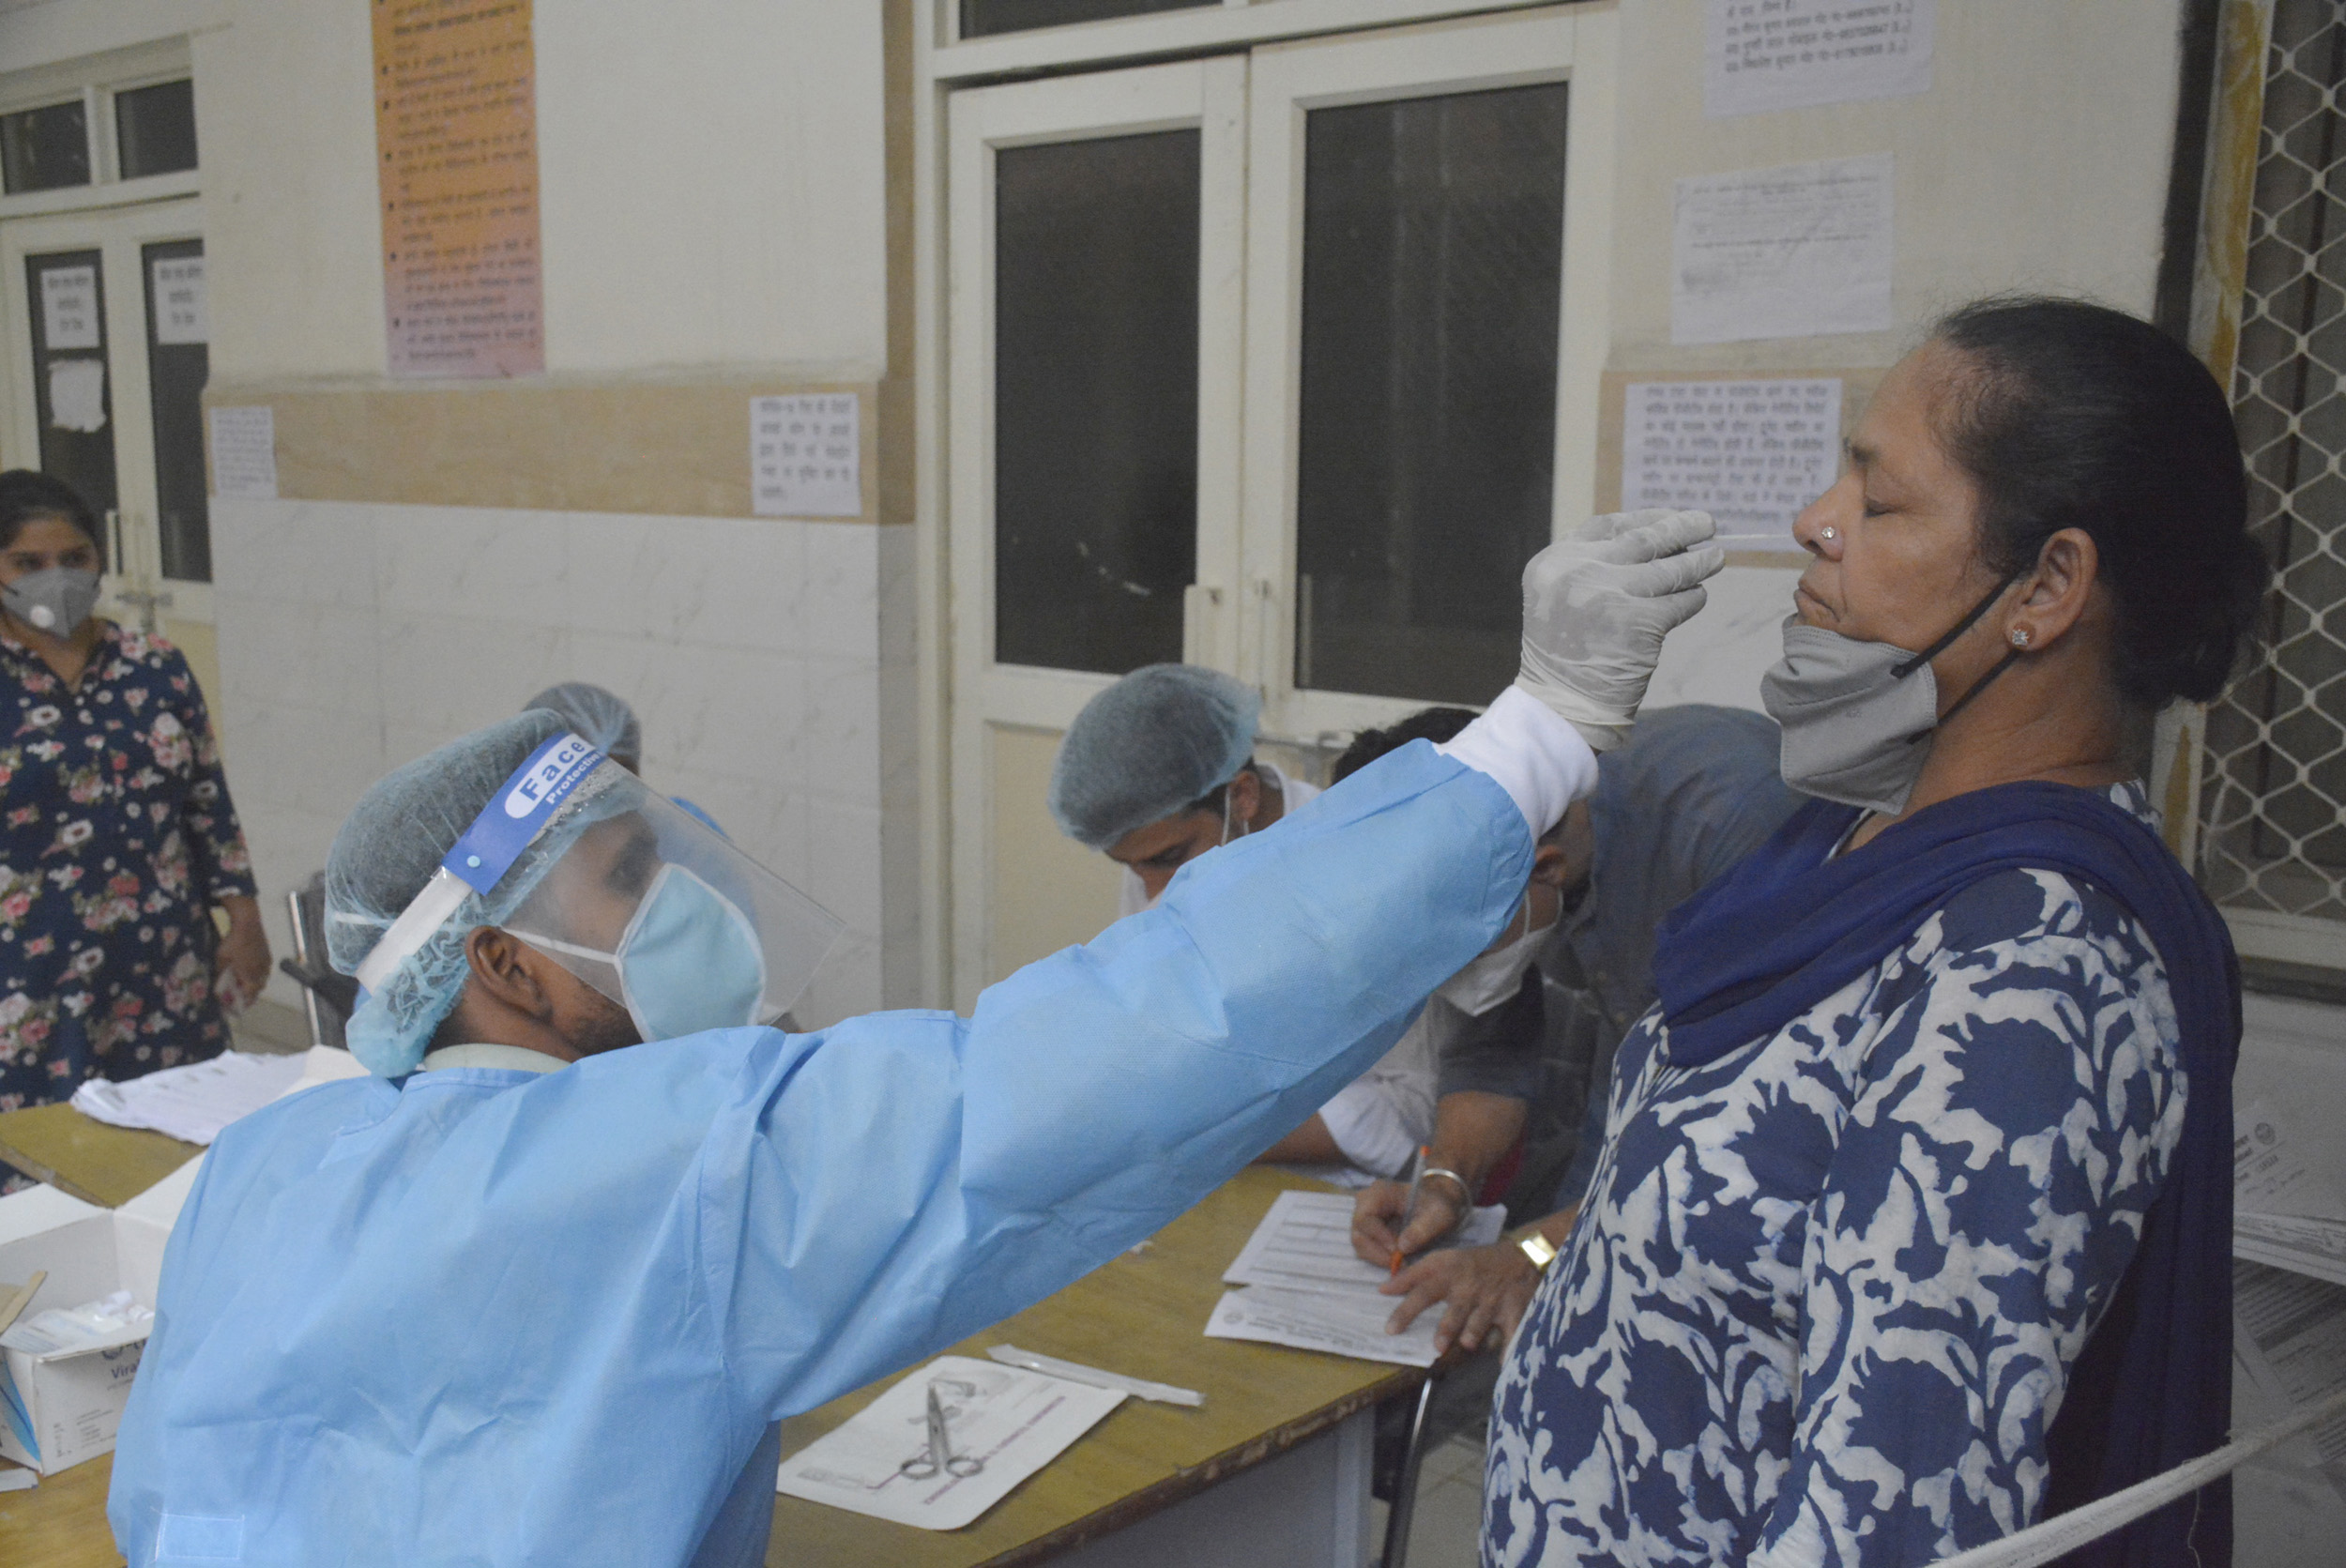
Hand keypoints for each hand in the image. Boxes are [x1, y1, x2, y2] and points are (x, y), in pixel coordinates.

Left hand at [214, 896, 271, 1016]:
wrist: (247, 923)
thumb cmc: (232, 942)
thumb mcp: (221, 960)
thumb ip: (220, 975)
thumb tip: (216, 987)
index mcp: (250, 975)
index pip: (249, 995)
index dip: (243, 1002)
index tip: (236, 1006)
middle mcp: (261, 971)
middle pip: (258, 989)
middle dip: (250, 994)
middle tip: (240, 996)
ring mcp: (266, 963)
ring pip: (263, 979)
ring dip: (255, 984)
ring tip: (245, 983)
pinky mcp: (267, 955)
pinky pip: (265, 970)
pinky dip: (258, 974)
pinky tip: (250, 969)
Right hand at [1351, 1176, 1466, 1265]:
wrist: (1440, 1202)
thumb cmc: (1439, 1204)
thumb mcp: (1440, 1214)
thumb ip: (1424, 1228)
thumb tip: (1402, 1247)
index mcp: (1379, 1192)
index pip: (1365, 1219)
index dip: (1378, 1238)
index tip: (1397, 1252)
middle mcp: (1366, 1203)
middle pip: (1358, 1234)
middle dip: (1377, 1253)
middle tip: (1399, 1265)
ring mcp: (1365, 1217)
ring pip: (1360, 1244)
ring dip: (1378, 1257)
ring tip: (1400, 1264)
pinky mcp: (1369, 1231)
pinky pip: (1366, 1248)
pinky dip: (1379, 1257)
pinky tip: (1397, 1261)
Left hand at [1379, 1242, 1541, 1354]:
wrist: (1520, 1256)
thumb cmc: (1472, 1263)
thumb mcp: (1442, 1260)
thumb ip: (1412, 1276)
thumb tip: (1383, 1290)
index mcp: (1448, 1274)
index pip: (1423, 1292)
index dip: (1406, 1310)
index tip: (1391, 1329)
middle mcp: (1468, 1288)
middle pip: (1454, 1311)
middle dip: (1446, 1328)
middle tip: (1437, 1346)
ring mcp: (1492, 1300)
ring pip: (1480, 1321)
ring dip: (1473, 1333)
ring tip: (1467, 1344)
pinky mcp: (1514, 1310)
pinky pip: (1513, 1331)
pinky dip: (1511, 1347)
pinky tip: (1506, 1361)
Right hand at [1515, 509, 1722, 749]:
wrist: (1561, 706)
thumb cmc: (1564, 654)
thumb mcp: (1559, 597)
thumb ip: (1592, 566)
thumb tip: (1656, 539)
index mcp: (1554, 561)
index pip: (1608, 525)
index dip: (1646, 517)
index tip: (1671, 517)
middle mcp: (1578, 571)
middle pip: (1643, 540)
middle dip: (1681, 529)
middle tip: (1708, 523)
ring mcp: (1609, 595)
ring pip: (1668, 570)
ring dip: (1698, 563)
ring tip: (1716, 558)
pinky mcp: (1639, 622)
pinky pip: (1679, 603)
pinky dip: (1692, 600)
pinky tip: (1697, 598)